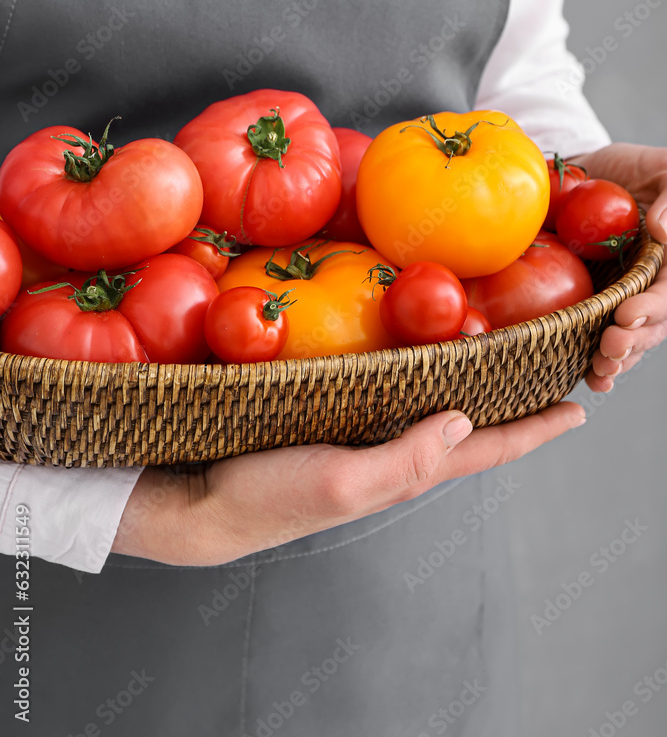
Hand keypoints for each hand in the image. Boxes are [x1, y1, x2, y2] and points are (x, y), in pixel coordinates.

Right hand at [112, 401, 584, 564]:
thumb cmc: (269, 494)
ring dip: (474, 394)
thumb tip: (464, 423)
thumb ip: (407, 458)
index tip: (577, 410)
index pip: (486, 452)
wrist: (206, 503)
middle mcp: (394, 458)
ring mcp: (365, 443)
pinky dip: (423, 384)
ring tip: (498, 365)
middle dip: (514, 410)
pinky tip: (418, 365)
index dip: (534, 433)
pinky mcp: (337, 426)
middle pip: (471, 434)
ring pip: (436, 415)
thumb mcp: (344, 481)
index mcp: (404, 473)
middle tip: (545, 376)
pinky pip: (397, 403)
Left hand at [575, 142, 666, 391]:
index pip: (666, 292)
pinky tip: (585, 376)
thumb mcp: (665, 168)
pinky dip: (589, 356)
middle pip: (650, 323)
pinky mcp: (591, 300)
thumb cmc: (639, 169)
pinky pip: (593, 332)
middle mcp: (649, 284)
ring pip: (627, 336)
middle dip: (631, 340)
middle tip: (608, 347)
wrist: (591, 175)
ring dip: (614, 358)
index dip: (651, 307)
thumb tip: (662, 229)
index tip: (627, 314)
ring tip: (598, 370)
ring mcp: (622, 295)